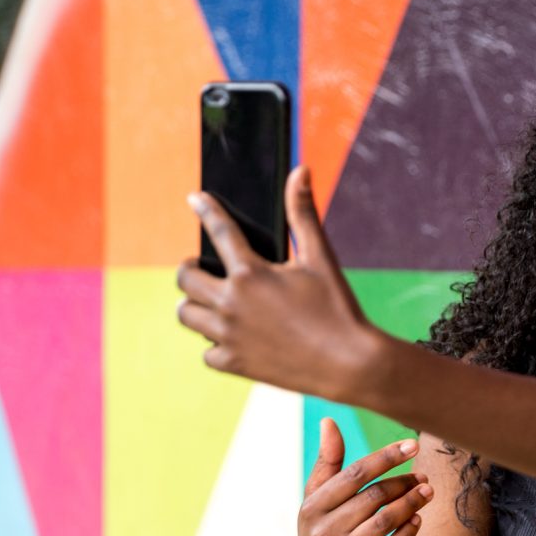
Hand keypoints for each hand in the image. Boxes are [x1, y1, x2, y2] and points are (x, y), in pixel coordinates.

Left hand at [176, 166, 383, 401]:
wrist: (349, 363)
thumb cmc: (337, 308)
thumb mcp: (321, 258)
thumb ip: (303, 214)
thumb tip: (301, 171)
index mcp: (251, 273)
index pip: (219, 230)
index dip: (206, 210)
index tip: (195, 199)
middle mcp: (231, 302)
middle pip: (185, 277)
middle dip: (192, 268)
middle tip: (205, 268)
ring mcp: (228, 335)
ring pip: (186, 314)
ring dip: (195, 304)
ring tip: (213, 301)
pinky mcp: (234, 363)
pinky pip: (206, 350)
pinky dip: (215, 342)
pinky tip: (232, 336)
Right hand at [297, 418, 432, 535]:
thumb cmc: (325, 529)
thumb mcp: (318, 499)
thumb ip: (328, 462)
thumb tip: (328, 421)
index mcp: (312, 506)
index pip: (355, 474)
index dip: (387, 457)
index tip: (414, 445)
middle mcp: (322, 531)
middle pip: (374, 497)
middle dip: (404, 483)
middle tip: (424, 477)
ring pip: (384, 523)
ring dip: (411, 504)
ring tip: (428, 493)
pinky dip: (407, 534)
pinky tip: (418, 520)